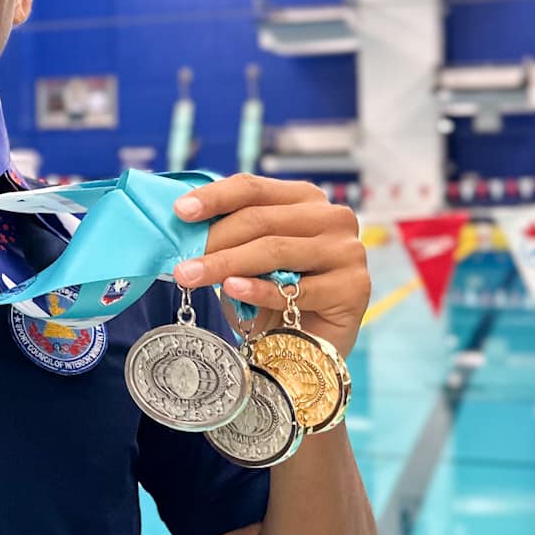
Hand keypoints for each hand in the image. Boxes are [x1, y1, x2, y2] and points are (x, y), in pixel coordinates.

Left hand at [168, 175, 370, 359]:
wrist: (307, 346)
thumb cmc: (273, 295)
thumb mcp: (248, 257)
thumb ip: (229, 234)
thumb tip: (182, 221)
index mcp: (306, 198)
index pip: (254, 188)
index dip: (215, 197)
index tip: (179, 212)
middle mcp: (332, 218)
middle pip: (261, 220)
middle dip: (214, 241)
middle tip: (180, 262)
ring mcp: (348, 251)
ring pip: (275, 250)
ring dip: (226, 264)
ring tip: (190, 277)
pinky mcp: (355, 287)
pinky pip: (297, 288)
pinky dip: (260, 290)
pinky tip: (232, 290)